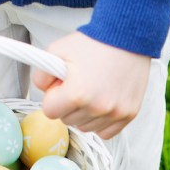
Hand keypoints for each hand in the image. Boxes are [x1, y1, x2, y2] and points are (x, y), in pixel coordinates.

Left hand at [33, 33, 150, 139]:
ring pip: (85, 127)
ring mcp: (115, 113)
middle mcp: (97, 108)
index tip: (62, 85)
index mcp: (77, 94)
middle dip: (68, 105)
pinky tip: (102, 104)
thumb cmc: (94, 43)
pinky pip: (106, 132)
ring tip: (92, 91)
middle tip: (78, 84)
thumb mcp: (58, 50)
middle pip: (67, 120)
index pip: (49, 111)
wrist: (127, 37)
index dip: (53, 96)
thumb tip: (44, 91)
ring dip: (84, 114)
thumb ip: (41, 74)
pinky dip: (101, 122)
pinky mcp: (128, 115)